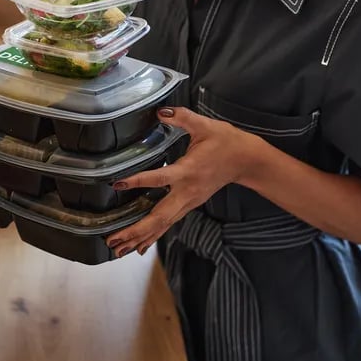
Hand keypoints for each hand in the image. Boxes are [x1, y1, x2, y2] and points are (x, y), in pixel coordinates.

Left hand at [106, 106, 260, 257]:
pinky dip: (152, 235)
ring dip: (140, 237)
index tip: (117, 183)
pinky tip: (138, 247)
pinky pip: (168, 224)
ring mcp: (189, 202)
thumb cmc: (226, 142)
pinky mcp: (189, 204)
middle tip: (113, 239)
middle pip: (159, 217)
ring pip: (162, 225)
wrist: (247, 160)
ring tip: (118, 248)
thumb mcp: (205, 125)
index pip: (159, 178)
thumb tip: (160, 111)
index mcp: (188, 171)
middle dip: (135, 230)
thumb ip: (181, 117)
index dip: (138, 181)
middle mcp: (187, 192)